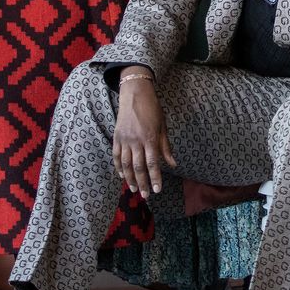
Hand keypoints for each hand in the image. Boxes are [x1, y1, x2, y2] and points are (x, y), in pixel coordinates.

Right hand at [112, 74, 176, 198]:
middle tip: (146, 196)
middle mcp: (136, 140)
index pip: (153, 163)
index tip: (158, 190)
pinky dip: (119, 167)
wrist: (135, 93)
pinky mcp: (116, 137)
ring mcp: (124, 139)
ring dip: (130, 179)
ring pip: (126, 164)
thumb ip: (165, 147)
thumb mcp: (163, 126)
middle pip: (138, 167)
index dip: (155, 178)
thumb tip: (172, 164)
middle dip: (143, 183)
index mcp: (150, 138)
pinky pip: (116, 156)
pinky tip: (122, 176)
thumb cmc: (152, 109)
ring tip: (134, 189)